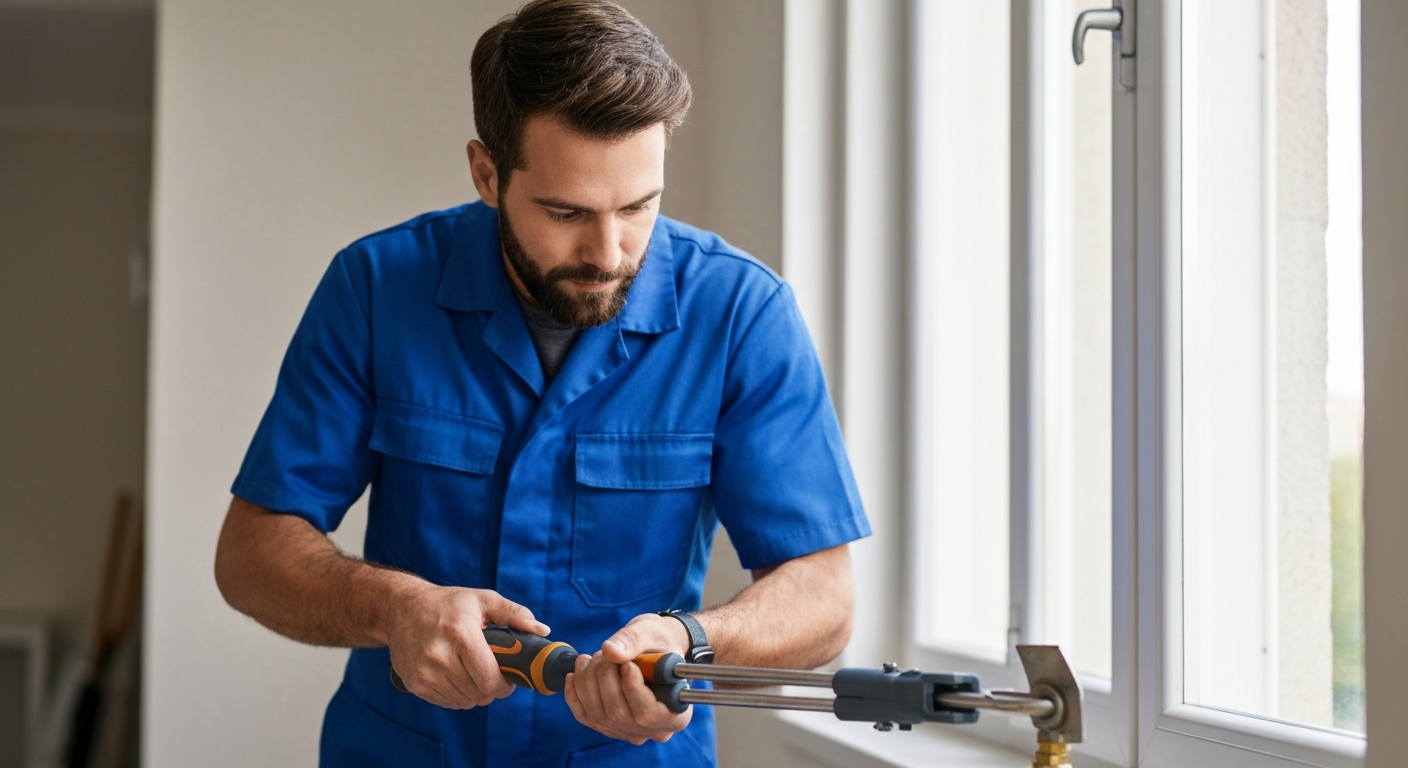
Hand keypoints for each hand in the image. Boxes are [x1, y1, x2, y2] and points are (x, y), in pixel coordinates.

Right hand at [386, 585, 548, 708]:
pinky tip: (455, 676)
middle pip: (479, 694)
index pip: (489, 680)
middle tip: (491, 674)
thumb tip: (542, 630)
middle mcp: (439, 655)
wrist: (401, 608)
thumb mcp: (483, 600)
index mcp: (461, 634)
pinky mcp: (414, 683)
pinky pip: (447, 703)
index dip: (505, 685)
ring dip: (474, 693)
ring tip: (472, 673)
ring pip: (464, 701)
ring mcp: (424, 672)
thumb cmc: (448, 604)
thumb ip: (514, 613)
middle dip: (491, 689)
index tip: (508, 679)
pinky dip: (457, 695)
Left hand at [564, 613, 692, 743]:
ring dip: (588, 683)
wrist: (654, 648)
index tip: (627, 664)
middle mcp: (653, 730)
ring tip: (592, 658)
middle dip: (606, 679)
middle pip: (619, 714)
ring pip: (599, 715)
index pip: (649, 714)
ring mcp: (628, 731)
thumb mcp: (653, 633)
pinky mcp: (608, 726)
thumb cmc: (660, 641)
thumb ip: (633, 641)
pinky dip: (575, 695)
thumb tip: (610, 651)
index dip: (632, 689)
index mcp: (676, 713)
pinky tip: (576, 674)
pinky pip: (585, 717)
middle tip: (605, 654)